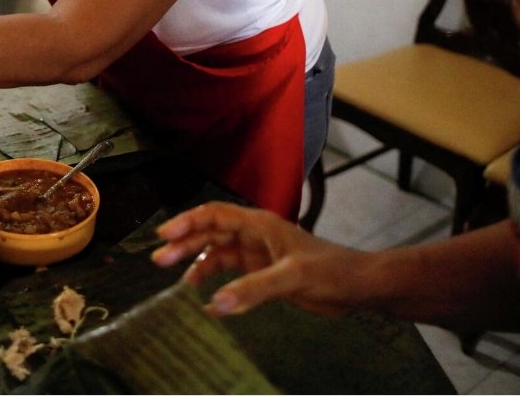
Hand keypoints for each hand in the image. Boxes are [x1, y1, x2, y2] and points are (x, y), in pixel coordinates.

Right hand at [152, 202, 365, 317]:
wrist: (360, 287)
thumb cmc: (331, 271)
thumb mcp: (292, 277)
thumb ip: (254, 289)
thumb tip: (217, 304)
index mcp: (259, 224)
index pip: (215, 215)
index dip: (187, 222)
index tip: (164, 235)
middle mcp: (254, 236)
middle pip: (211, 234)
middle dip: (185, 245)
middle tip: (159, 261)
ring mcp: (259, 256)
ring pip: (219, 256)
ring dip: (199, 267)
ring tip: (178, 284)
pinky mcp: (265, 276)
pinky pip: (233, 279)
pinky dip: (219, 289)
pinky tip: (209, 305)